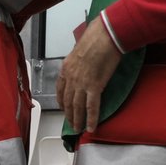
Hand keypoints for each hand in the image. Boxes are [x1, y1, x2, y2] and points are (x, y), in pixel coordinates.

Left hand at [57, 16, 124, 133]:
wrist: (104, 36)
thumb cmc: (95, 37)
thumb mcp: (80, 49)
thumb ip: (79, 60)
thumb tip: (84, 62)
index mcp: (66, 68)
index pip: (60, 89)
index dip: (62, 101)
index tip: (63, 108)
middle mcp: (71, 78)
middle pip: (68, 101)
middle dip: (69, 114)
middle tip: (71, 123)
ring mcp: (82, 84)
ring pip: (77, 107)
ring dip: (77, 120)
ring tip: (78, 128)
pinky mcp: (95, 87)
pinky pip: (91, 107)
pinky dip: (91, 119)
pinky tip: (90, 127)